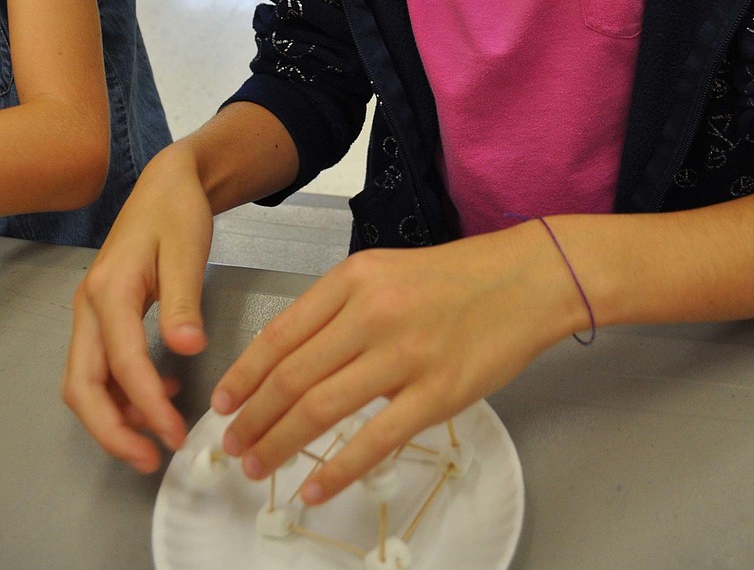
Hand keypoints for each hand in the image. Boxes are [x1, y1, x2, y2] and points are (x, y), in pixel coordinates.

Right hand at [62, 145, 213, 470]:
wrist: (167, 184)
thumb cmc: (178, 212)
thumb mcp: (187, 250)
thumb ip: (184, 301)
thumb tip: (187, 348)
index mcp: (110, 292)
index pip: (122, 365)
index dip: (147, 407)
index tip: (175, 434)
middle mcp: (90, 307)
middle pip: (82, 386)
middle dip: (112, 430)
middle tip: (152, 458)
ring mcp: (92, 312)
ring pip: (87, 381)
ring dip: (117, 416)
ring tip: (161, 432)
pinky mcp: (104, 315)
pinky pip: (102, 366)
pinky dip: (126, 391)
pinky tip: (164, 393)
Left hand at [211, 220, 576, 502]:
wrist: (524, 280)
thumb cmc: (456, 277)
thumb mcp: (386, 271)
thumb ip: (339, 307)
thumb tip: (289, 356)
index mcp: (355, 279)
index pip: (281, 332)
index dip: (244, 373)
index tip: (224, 400)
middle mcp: (373, 312)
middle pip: (292, 376)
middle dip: (253, 417)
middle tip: (233, 443)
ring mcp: (405, 355)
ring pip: (321, 408)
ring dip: (280, 443)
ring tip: (258, 464)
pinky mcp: (437, 393)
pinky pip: (375, 441)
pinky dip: (337, 470)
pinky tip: (315, 487)